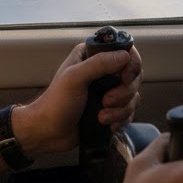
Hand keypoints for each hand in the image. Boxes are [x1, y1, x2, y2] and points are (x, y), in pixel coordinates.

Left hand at [13, 42, 142, 155]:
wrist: (50, 132)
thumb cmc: (56, 103)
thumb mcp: (74, 78)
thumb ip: (98, 64)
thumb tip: (124, 56)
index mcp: (91, 55)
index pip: (124, 49)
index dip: (130, 63)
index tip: (125, 78)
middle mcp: (102, 70)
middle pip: (133, 74)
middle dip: (124, 91)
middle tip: (107, 100)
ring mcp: (108, 89)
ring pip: (132, 94)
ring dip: (120, 108)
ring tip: (101, 116)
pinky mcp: (111, 107)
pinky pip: (129, 110)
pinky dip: (120, 118)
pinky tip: (105, 123)